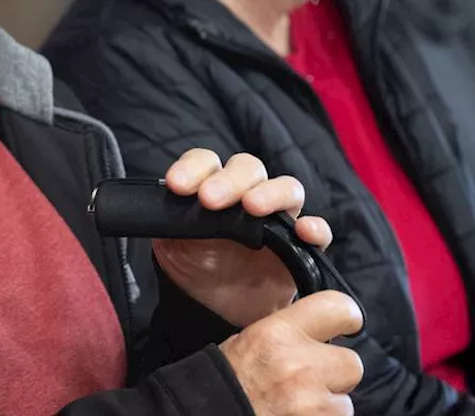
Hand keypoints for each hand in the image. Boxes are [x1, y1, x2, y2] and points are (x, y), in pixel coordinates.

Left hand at [155, 149, 331, 326]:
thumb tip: (156, 211)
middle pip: (248, 169)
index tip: (176, 185)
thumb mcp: (171, 247)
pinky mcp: (301, 249)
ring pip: (287, 189)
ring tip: (253, 207)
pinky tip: (305, 231)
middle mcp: (247, 195)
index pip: (206, 162)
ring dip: (272, 193)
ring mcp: (278, 219)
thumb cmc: (195, 269)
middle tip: (210, 199)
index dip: (192, 168)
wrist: (216, 312)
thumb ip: (167, 224)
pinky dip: (316, 227)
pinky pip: (318, 232)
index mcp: (212, 187)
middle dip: (229, 180)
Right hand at [220, 291, 364, 415]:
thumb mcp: (248, 342)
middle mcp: (297, 363)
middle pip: (351, 363)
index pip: (338, 308)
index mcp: (276, 333)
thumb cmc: (224, 384)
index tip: (348, 326)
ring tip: (298, 406)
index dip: (349, 317)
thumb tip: (317, 332)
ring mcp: (309, 400)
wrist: (206, 415)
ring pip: (346, 402)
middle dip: (337, 376)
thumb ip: (287, 334)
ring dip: (327, 406)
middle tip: (312, 383)